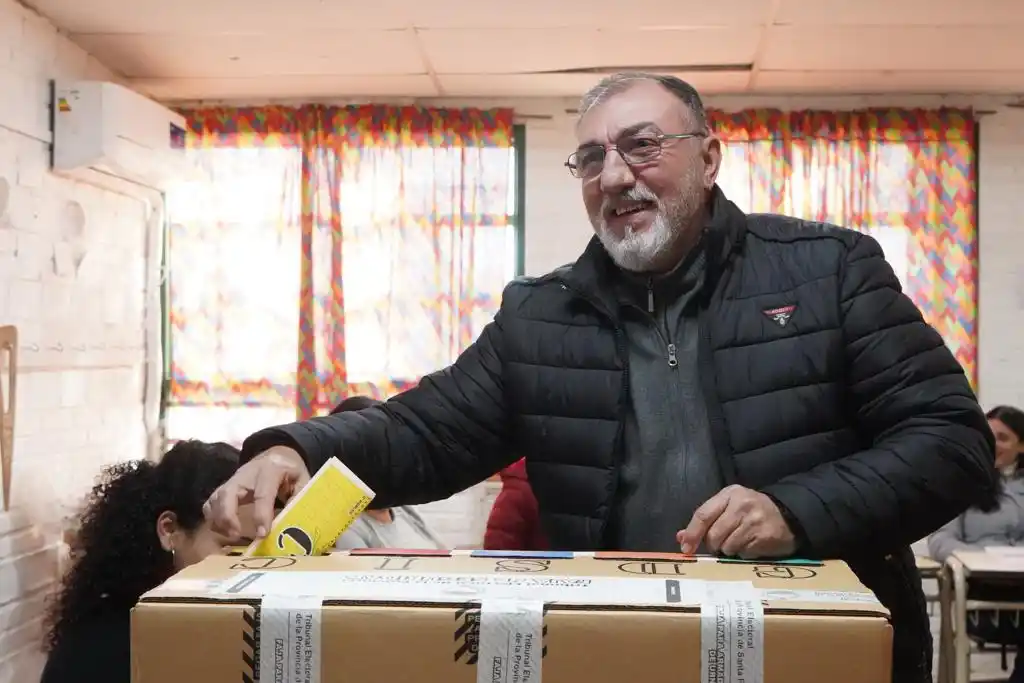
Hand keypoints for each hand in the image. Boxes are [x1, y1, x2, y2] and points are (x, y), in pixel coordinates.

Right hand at [203, 446, 309, 538]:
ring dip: (219, 520)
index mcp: (270, 470)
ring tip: (231, 535)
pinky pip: (211, 503)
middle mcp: (246, 474)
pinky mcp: (225, 488)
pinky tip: (223, 530)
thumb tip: (294, 524)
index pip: (262, 494)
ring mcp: (232, 480)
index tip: (262, 534)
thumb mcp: (302, 479)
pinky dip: (213, 518)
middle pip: (228, 493)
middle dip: (228, 516)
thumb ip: (299, 498)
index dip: (261, 514)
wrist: (277, 454)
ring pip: (216, 498)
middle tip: (236, 535)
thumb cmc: (290, 470)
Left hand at [676, 485, 795, 558]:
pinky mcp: (765, 537)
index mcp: (730, 494)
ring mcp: (754, 521)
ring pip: (727, 547)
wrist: (788, 516)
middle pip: (713, 535)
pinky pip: (743, 553)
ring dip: (729, 550)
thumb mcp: (729, 507)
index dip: (692, 533)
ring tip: (739, 542)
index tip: (685, 548)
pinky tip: (751, 545)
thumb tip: (681, 537)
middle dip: (713, 545)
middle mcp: (741, 505)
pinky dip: (743, 553)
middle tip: (721, 544)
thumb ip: (706, 520)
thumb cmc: (752, 511)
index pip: (703, 514)